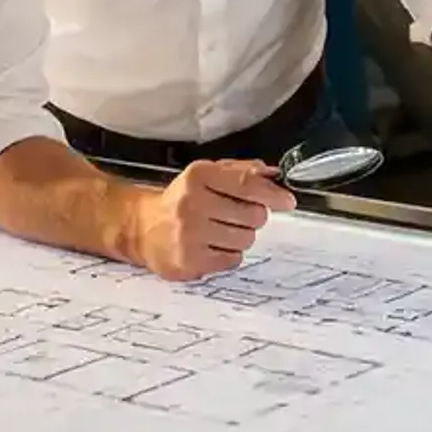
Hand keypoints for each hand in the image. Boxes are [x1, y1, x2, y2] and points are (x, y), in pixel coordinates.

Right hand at [131, 159, 295, 280]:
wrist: (143, 228)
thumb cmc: (182, 200)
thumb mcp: (207, 174)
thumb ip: (241, 171)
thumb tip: (274, 174)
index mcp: (198, 176)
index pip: (247, 183)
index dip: (272, 194)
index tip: (287, 201)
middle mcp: (192, 203)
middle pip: (253, 215)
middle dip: (253, 216)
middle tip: (236, 215)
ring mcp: (189, 234)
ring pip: (246, 239)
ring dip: (241, 236)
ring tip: (220, 230)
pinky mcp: (189, 261)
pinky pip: (233, 260)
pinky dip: (228, 254)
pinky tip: (211, 245)